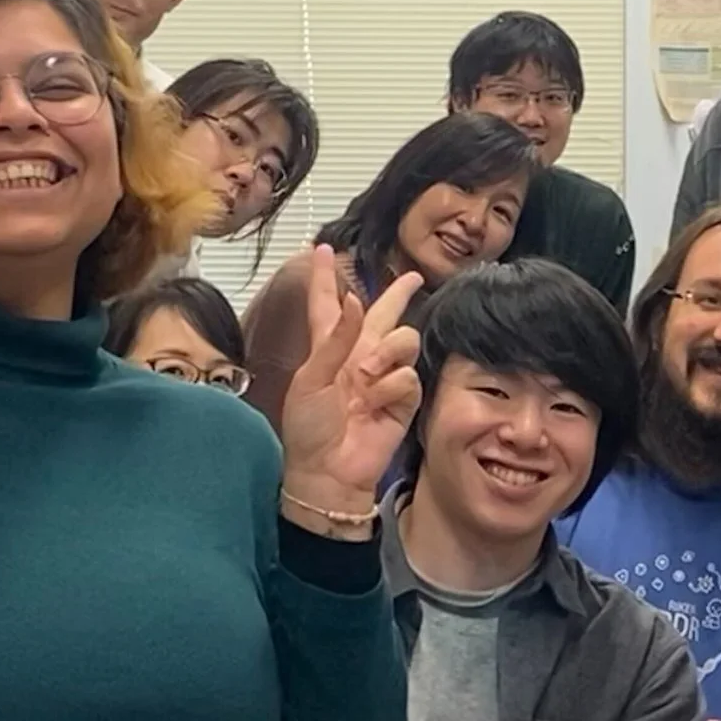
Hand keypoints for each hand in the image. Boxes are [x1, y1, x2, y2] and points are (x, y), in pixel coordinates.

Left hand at [278, 247, 424, 516]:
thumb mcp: (312, 378)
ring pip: (403, 338)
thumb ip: (337, 338)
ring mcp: (383, 376)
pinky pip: (408, 376)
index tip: (322, 249)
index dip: (325, 277)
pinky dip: (391, 389)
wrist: (328, 471)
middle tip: (412, 276)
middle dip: (397, 293)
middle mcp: (359, 356)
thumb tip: (355, 301)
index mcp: (328, 347)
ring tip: (366, 377)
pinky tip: (375, 406)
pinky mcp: (403, 399)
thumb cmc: (309, 428)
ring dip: (387, 353)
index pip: (327, 303)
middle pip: (381, 313)